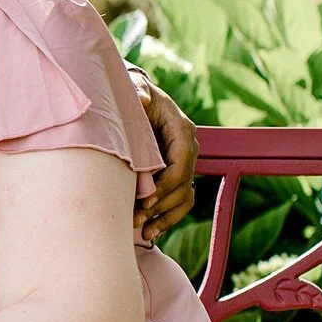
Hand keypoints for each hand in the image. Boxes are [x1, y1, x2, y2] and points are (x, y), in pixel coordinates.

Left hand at [128, 68, 198, 242]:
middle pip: (182, 184)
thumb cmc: (133, 94)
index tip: (146, 199)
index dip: (166, 183)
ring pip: (183, 197)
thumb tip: (141, 99)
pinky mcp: (175, 175)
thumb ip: (138, 91)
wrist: (134, 100)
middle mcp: (188, 148)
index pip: (181, 162)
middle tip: (135, 218)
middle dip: (160, 205)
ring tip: (142, 232)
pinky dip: (167, 218)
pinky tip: (151, 233)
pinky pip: (180, 201)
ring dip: (164, 217)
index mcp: (181, 129)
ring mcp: (184, 163)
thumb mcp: (134, 88)